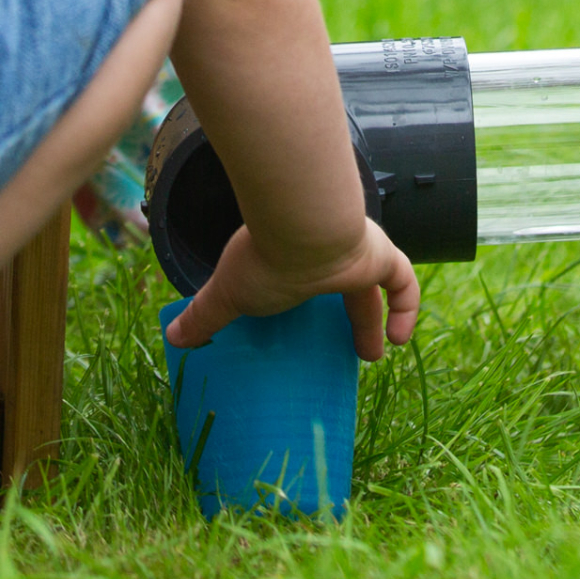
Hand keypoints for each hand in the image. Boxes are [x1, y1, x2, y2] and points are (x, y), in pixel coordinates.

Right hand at [163, 216, 420, 362]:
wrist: (298, 226)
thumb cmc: (263, 258)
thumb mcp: (230, 294)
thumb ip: (204, 315)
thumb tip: (173, 337)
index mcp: (303, 262)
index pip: (317, 283)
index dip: (318, 305)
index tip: (318, 332)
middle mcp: (335, 254)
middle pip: (353, 290)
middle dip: (358, 320)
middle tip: (360, 352)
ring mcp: (361, 253)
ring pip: (380, 281)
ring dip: (379, 316)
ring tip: (376, 351)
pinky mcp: (380, 257)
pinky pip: (404, 283)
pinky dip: (407, 310)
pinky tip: (398, 341)